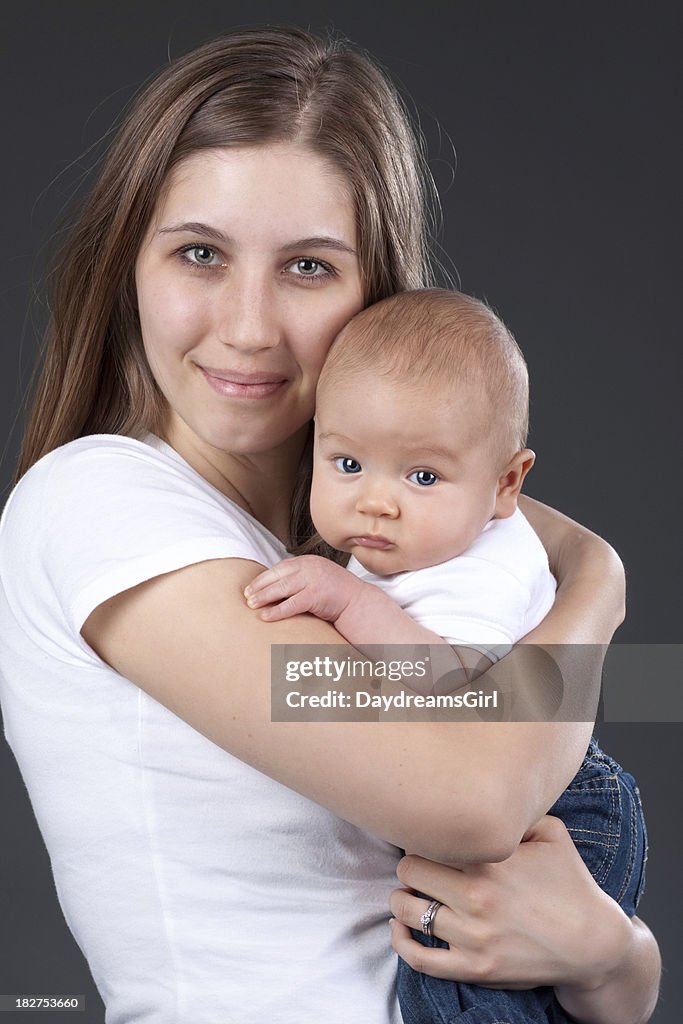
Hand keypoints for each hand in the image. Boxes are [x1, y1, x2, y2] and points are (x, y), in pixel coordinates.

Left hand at [244, 555, 363, 621]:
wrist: (359, 603)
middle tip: (246, 597)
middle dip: (259, 587)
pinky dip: (277, 611)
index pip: (280, 568)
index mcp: (308, 561)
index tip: (250, 588)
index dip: (263, 578)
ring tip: (251, 605)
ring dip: (264, 597)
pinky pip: (291, 604)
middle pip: (277, 576)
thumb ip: (300, 579)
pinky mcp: (316, 595)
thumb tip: (275, 587)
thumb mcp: (317, 579)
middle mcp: (310, 567)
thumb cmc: (336, 595)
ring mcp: (314, 580)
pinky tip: (266, 617)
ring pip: (281, 588)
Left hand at [390, 814, 631, 990]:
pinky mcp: (475, 968)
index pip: (427, 838)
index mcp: (489, 859)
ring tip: (409, 893)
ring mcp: (473, 936)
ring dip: (402, 899)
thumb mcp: (550, 832)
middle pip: (409, 871)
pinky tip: (401, 929)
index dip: (423, 834)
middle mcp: (476, 896)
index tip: (428, 836)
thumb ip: (514, 811)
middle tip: (418, 864)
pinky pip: (419, 958)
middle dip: (411, 865)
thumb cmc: (570, 883)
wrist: (593, 943)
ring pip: (407, 911)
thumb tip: (482, 790)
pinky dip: (401, 942)